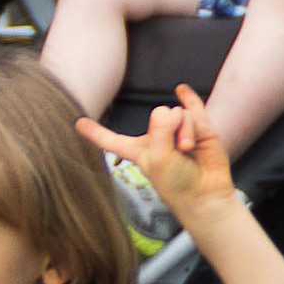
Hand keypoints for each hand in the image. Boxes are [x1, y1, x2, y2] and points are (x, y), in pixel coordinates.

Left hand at [75, 84, 233, 215]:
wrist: (205, 193)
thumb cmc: (177, 184)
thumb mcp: (157, 158)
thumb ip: (159, 129)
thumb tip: (172, 110)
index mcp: (138, 151)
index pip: (112, 140)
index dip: (96, 133)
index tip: (78, 123)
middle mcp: (156, 139)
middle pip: (159, 114)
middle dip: (171, 126)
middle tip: (178, 150)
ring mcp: (178, 133)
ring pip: (180, 113)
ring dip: (186, 129)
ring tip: (189, 149)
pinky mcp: (200, 129)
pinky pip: (192, 107)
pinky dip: (188, 98)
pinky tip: (181, 89)